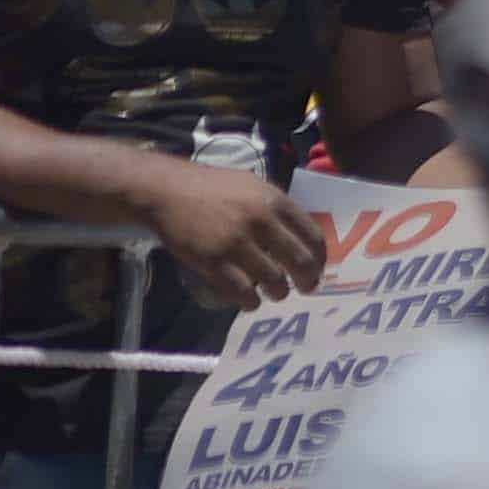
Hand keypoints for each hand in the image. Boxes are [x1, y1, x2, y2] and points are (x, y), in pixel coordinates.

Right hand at [147, 160, 324, 308]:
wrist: (167, 191)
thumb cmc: (213, 187)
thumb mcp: (254, 186)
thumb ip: (278, 207)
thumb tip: (301, 233)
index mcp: (275, 201)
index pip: (313, 235)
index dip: (321, 258)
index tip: (320, 268)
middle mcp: (260, 221)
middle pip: (300, 261)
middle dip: (308, 280)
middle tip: (307, 287)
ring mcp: (236, 243)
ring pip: (274, 281)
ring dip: (279, 292)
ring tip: (276, 293)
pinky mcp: (212, 261)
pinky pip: (241, 291)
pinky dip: (250, 302)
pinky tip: (251, 302)